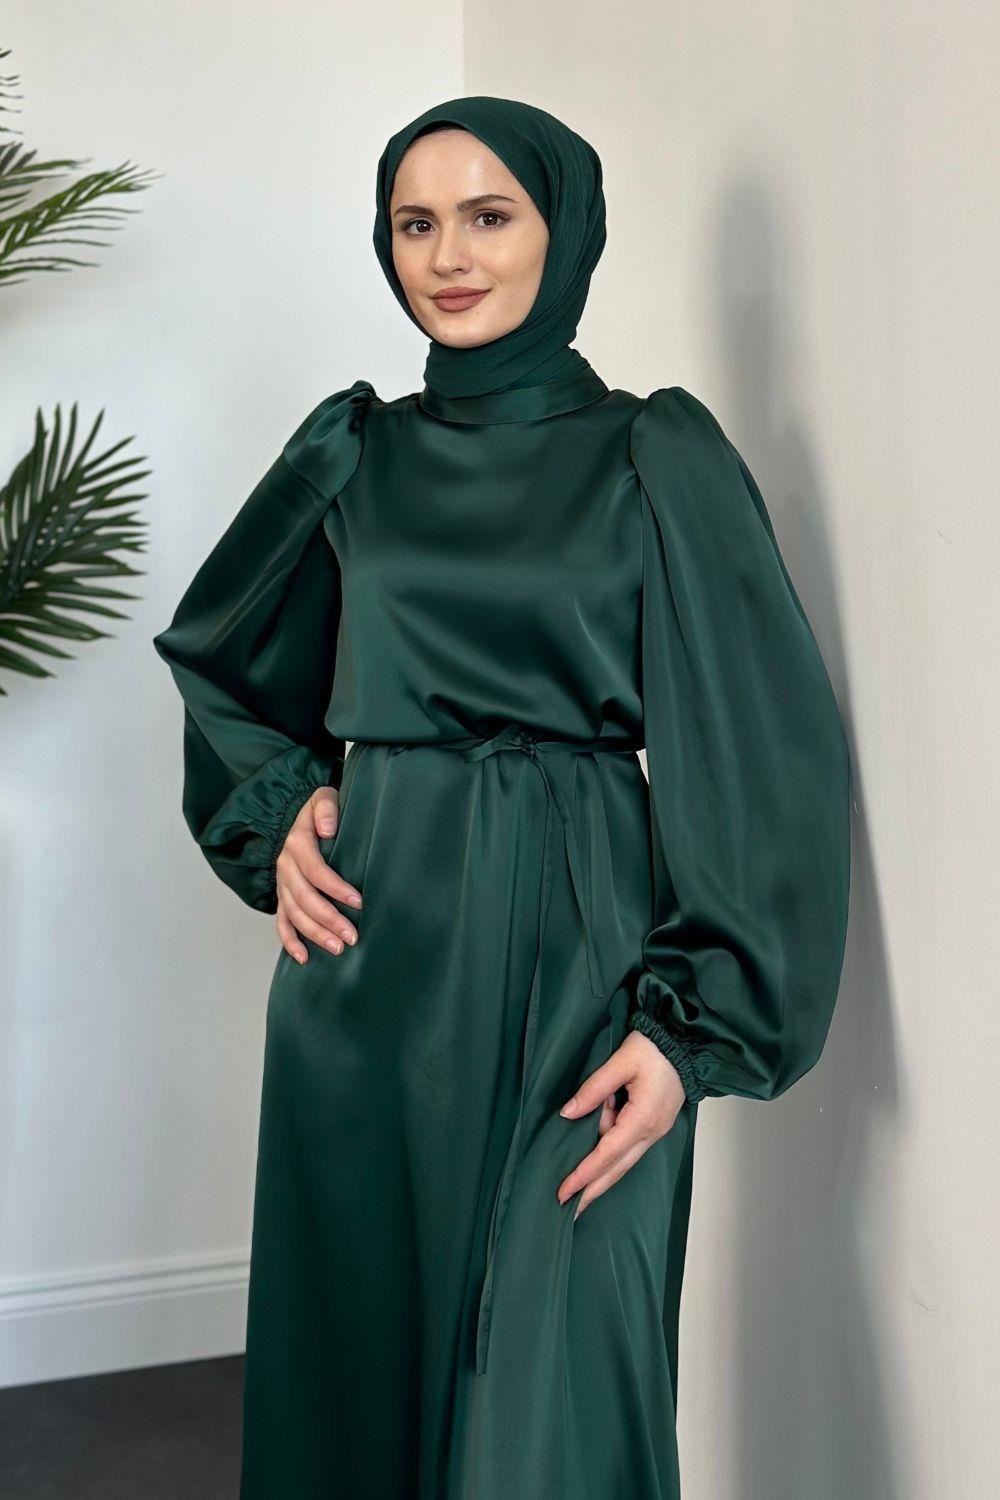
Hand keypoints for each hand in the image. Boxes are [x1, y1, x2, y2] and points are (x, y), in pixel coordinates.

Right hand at [275, 785, 363, 963]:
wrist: (297, 815)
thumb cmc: (318, 810)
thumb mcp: (322, 797)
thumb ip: (326, 809)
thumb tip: (329, 830)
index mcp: (297, 844)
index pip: (316, 871)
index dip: (336, 889)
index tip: (358, 902)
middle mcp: (285, 866)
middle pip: (305, 898)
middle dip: (329, 919)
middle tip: (352, 937)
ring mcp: (282, 884)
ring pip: (295, 914)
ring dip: (314, 934)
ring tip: (338, 948)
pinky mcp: (282, 896)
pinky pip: (281, 922)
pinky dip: (290, 941)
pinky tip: (303, 958)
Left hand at [555, 1029, 685, 1219]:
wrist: (685, 1045)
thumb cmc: (655, 1049)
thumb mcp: (621, 1061)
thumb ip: (593, 1089)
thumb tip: (568, 1113)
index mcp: (642, 1119)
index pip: (606, 1154)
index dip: (583, 1174)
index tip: (563, 1191)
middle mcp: (651, 1132)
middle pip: (617, 1170)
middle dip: (592, 1192)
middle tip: (568, 1211)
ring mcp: (655, 1131)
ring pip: (624, 1163)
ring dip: (601, 1180)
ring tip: (579, 1196)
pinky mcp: (654, 1126)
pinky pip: (630, 1150)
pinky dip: (612, 1163)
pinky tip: (598, 1168)